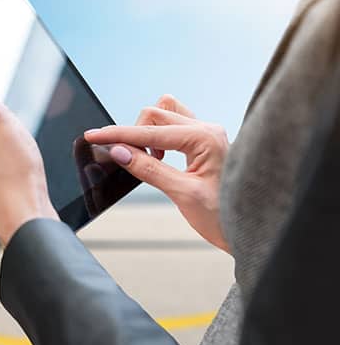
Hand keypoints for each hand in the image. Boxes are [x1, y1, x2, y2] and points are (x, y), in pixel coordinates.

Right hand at [84, 95, 230, 252]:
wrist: (252, 229)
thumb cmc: (224, 216)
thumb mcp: (182, 194)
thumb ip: (149, 169)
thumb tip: (120, 152)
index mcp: (205, 138)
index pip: (150, 132)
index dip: (118, 135)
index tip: (93, 136)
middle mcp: (207, 129)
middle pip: (155, 115)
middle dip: (133, 134)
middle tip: (125, 159)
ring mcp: (207, 134)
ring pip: (164, 115)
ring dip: (147, 132)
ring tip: (147, 159)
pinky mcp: (204, 143)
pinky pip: (173, 126)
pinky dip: (158, 136)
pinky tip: (157, 157)